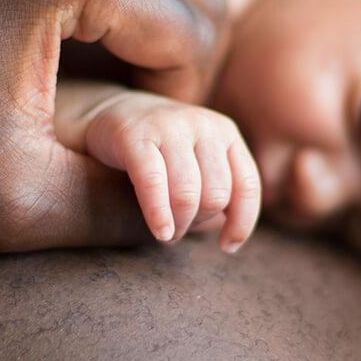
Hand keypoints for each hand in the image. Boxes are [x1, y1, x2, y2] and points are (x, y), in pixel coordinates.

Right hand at [83, 90, 260, 251]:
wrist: (112, 114)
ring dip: (179, 225)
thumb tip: (232, 239)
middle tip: (180, 229)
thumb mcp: (198, 161)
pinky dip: (158, 214)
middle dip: (199, 222)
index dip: (242, 223)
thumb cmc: (161, 151)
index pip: (247, 185)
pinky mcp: (135, 136)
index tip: (227, 247)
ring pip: (187, 194)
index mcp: (225, 132)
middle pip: (216, 195)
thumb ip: (217, 191)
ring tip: (167, 233)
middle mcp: (203, 125)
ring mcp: (169, 127)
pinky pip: (153, 183)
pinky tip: (160, 231)